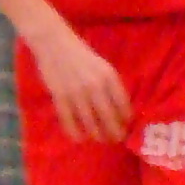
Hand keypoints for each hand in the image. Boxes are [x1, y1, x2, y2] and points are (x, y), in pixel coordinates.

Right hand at [30, 26, 131, 143]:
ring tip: (101, 139)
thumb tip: (120, 108)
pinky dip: (75, 132)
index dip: (126, 118)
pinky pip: (69, 121)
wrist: (55, 44)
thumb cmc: (82, 55)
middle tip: (117, 139)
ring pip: (89, 122)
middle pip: (108, 116)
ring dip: (97, 134)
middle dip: (114, 131)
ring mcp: (76, 93)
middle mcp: (94, 86)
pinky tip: (80, 139)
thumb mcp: (103, 66)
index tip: (128, 125)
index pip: (122, 103)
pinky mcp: (60, 97)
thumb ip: (111, 84)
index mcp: (109, 76)